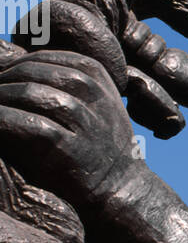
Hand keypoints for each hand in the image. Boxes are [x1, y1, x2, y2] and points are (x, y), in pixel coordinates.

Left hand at [0, 49, 136, 208]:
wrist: (120, 185)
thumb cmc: (95, 142)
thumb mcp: (91, 101)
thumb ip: (61, 81)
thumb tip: (10, 61)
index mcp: (95, 73)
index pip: (40, 57)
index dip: (11, 67)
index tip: (0, 82)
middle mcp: (91, 91)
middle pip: (30, 71)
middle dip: (2, 81)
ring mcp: (82, 118)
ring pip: (27, 93)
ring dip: (0, 98)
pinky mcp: (67, 146)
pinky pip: (24, 123)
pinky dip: (2, 121)